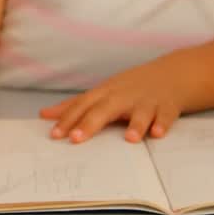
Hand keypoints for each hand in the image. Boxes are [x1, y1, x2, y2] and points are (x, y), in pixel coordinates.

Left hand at [40, 63, 182, 143]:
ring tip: (129, 138)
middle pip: (105, 109)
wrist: (170, 75)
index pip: (82, 106)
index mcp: (105, 93)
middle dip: (90, 123)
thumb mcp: (100, 93)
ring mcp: (146, 102)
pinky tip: (157, 133)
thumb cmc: (128, 88)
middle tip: (75, 139)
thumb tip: (44, 114)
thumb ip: (74, 106)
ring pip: (140, 113)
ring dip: (135, 124)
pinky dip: (162, 124)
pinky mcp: (166, 108)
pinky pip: (165, 116)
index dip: (67, 119)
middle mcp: (123, 96)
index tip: (54, 135)